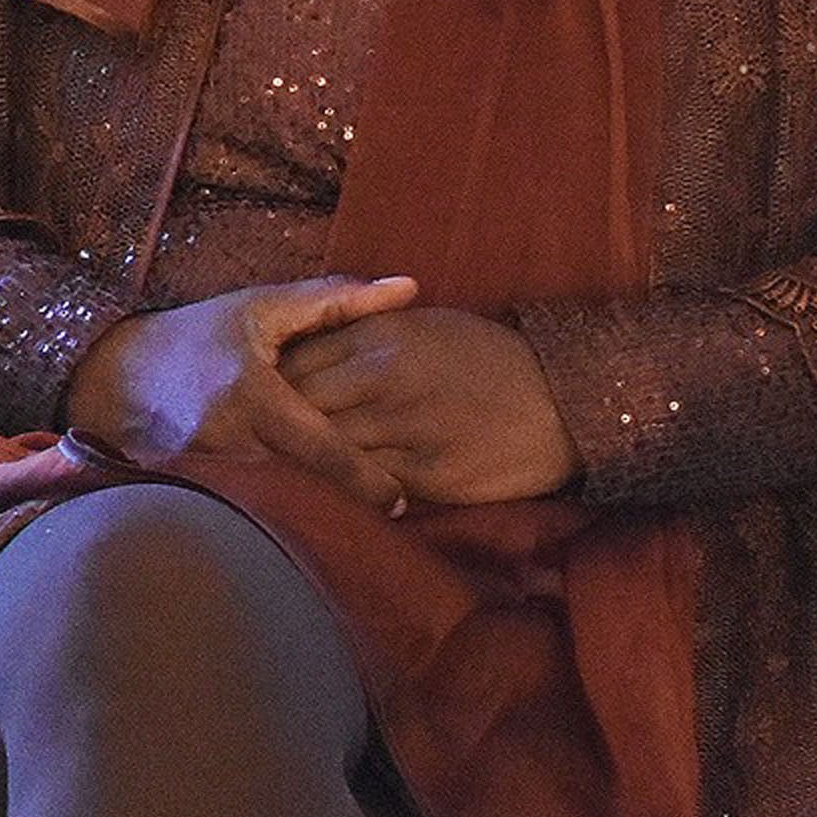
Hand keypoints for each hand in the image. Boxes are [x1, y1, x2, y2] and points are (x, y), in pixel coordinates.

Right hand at [67, 274, 418, 511]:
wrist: (115, 371)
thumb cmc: (198, 334)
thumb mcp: (263, 308)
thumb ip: (336, 300)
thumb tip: (408, 288)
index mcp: (256, 397)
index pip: (323, 451)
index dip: (366, 480)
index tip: (401, 498)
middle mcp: (233, 440)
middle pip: (309, 485)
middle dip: (348, 499)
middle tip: (394, 508)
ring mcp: (212, 471)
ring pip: (282, 499)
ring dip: (317, 505)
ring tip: (356, 512)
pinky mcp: (199, 488)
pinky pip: (252, 503)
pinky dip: (281, 504)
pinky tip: (303, 510)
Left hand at [282, 307, 580, 506]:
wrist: (561, 400)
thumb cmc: (489, 357)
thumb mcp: (422, 325)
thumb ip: (363, 332)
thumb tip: (306, 346)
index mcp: (380, 338)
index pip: (297, 361)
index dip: (271, 382)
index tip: (255, 396)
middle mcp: (384, 381)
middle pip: (301, 407)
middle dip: (275, 424)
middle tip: (254, 439)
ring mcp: (404, 429)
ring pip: (327, 451)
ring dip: (302, 462)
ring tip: (281, 469)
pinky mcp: (426, 474)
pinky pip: (366, 485)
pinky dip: (344, 488)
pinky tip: (331, 491)